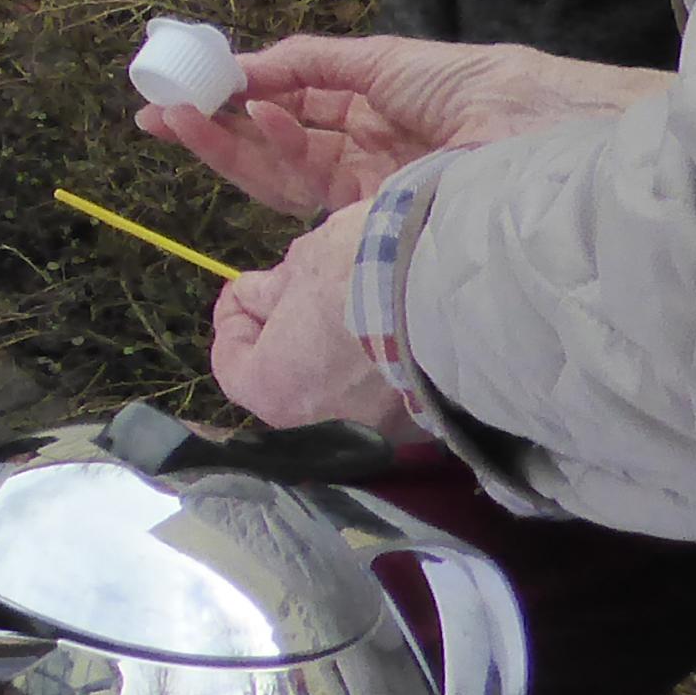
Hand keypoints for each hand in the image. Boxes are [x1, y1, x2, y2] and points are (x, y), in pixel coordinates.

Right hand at [140, 33, 671, 219]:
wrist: (535, 137)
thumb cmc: (478, 88)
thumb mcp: (385, 60)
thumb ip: (309, 63)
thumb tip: (242, 67)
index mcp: (377, 114)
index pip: (296, 110)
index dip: (241, 98)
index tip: (191, 86)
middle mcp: (365, 157)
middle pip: (274, 146)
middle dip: (214, 129)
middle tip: (156, 112)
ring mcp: (363, 192)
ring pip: (277, 172)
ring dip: (223, 144)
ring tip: (175, 116)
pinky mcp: (364, 220)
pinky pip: (302, 190)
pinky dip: (269, 153)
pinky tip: (250, 117)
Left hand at [211, 201, 423, 437]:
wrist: (463, 290)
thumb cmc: (367, 272)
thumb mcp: (307, 261)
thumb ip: (277, 289)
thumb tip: (266, 296)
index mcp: (276, 390)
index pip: (232, 365)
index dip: (235, 319)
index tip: (248, 288)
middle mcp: (323, 426)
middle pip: (289, 381)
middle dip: (289, 337)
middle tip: (302, 294)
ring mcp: (381, 433)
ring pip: (343, 393)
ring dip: (338, 357)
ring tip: (354, 310)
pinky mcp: (430, 427)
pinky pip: (392, 400)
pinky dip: (384, 373)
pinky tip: (397, 335)